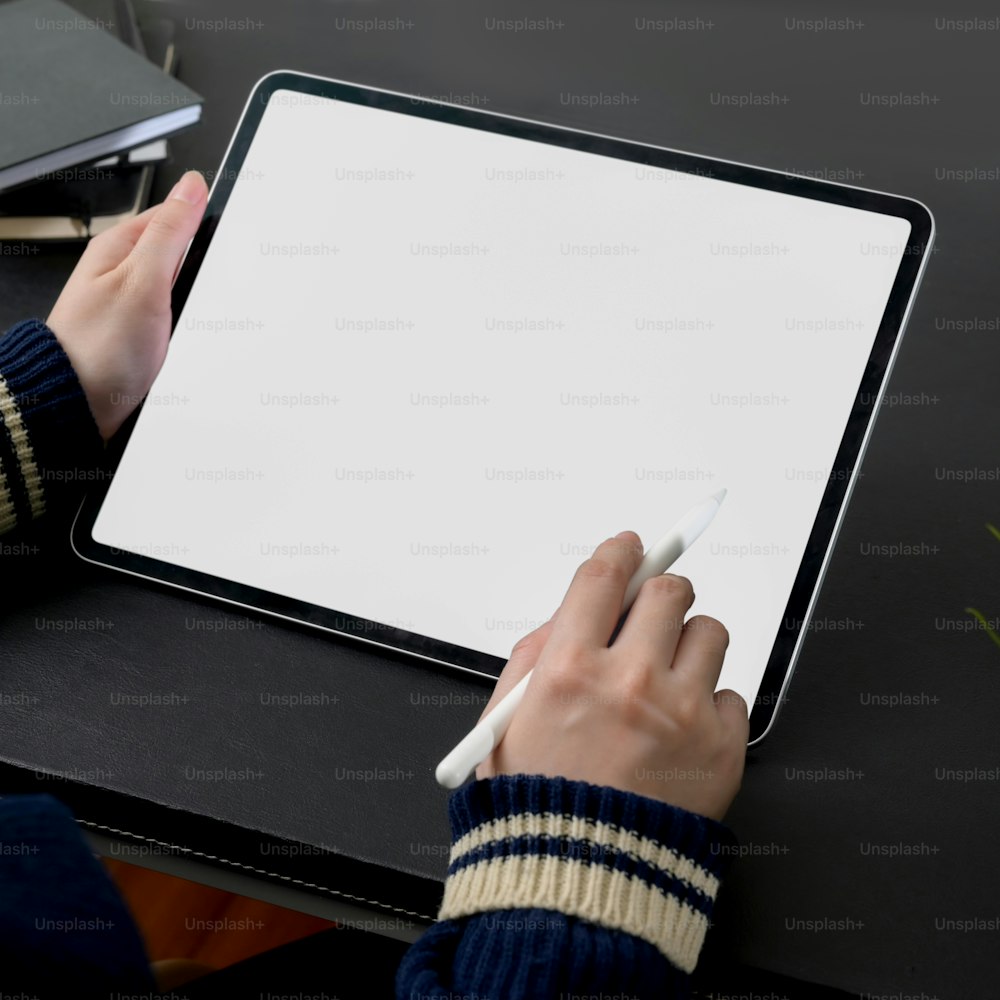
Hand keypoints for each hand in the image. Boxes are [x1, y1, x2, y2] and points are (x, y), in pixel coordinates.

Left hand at [46, 170, 208, 440]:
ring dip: (199, 298)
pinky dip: (192, 322)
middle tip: (212, 285)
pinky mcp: (144, 331)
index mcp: (120, 247)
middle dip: (205, 265)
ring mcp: (135, 302)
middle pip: (182, 252)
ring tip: (201, 313)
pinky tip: (195, 331)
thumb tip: (192, 187)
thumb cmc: (99, 347)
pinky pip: (179, 315)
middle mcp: (125, 271)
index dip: (205, 220)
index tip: (229, 233)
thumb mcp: (142, 281)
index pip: (174, 214)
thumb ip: (169, 233)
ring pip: (184, 286)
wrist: (81, 404)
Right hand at [476, 531, 748, 820]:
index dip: (621, 551)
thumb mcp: (504, 720)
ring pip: (710, 632)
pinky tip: (678, 733)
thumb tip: (578, 609)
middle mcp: (629, 682)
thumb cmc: (538, 804)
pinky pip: (731, 692)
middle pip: (668, 591)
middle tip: (652, 614)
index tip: (631, 547)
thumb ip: (536, 654)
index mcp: (568, 670)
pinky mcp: (722, 746)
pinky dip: (708, 705)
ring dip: (688, 645)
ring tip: (664, 683)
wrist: (581, 880)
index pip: (604, 578)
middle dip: (660, 594)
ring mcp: (682, 713)